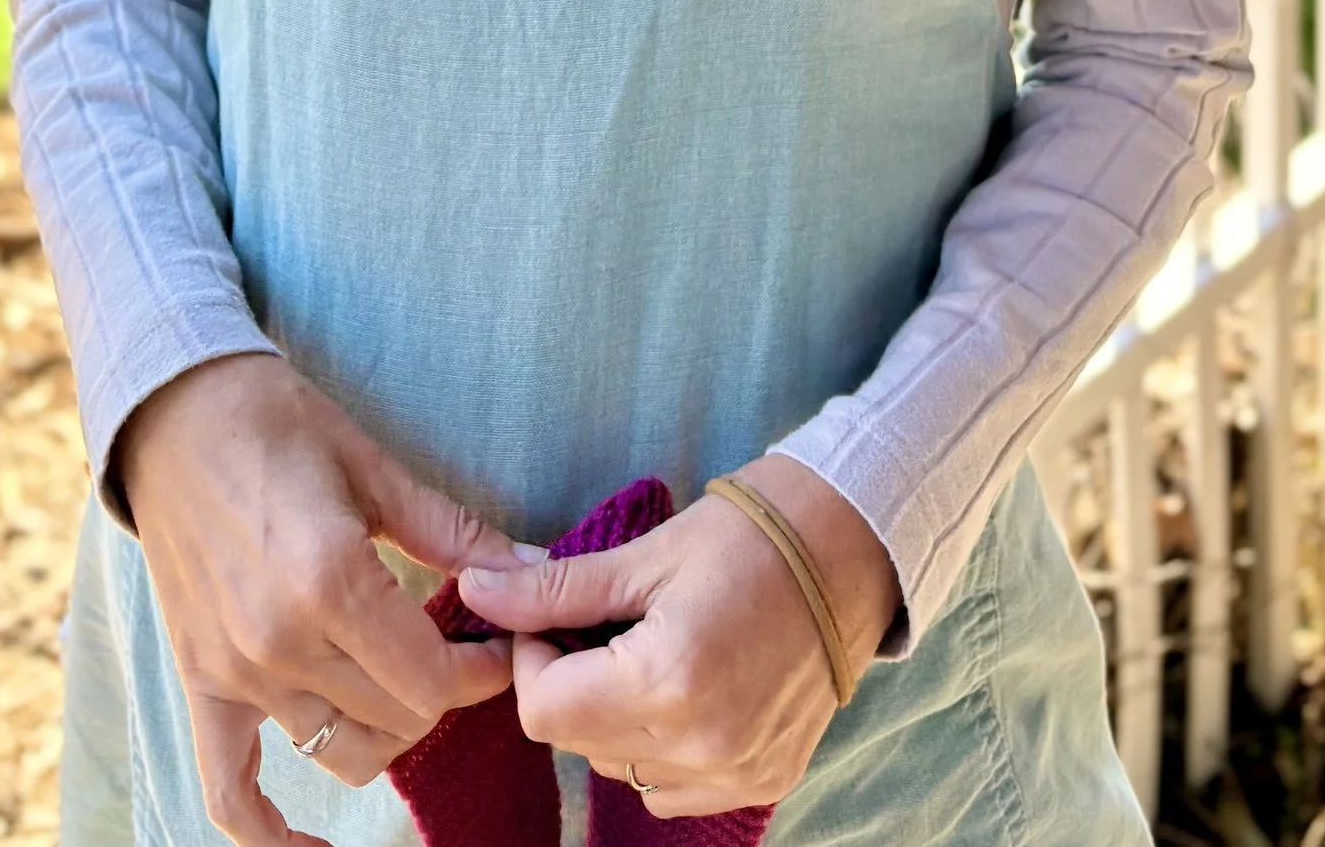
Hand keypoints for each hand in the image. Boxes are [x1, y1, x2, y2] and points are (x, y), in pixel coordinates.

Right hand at [116, 354, 523, 846]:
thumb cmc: (276, 422)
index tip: (496, 644)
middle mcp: (278, 642)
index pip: (432, 682)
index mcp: (329, 581)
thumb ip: (452, 532)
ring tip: (403, 682)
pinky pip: (229, 794)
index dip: (479, 672)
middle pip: (396, 722)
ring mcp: (232, 672)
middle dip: (443, 693)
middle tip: (456, 649)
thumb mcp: (372, 466)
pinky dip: (273, 837)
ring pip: (341, 754)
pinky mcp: (199, 683)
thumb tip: (530, 571)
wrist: (171, 414)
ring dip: (387, 730)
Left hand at [452, 457, 900, 819]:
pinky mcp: (766, 779)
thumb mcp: (644, 554)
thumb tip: (474, 589)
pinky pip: (675, 789)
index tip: (555, 617)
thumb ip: (554, 589)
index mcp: (667, 682)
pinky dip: (664, 748)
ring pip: (623, 771)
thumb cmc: (746, 536)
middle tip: (607, 625)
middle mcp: (703, 744)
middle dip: (574, 684)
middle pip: (580, 743)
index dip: (532, 658)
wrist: (850, 547)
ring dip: (617, 721)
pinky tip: (690, 687)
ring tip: (651, 651)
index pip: (544, 711)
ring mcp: (738, 772)